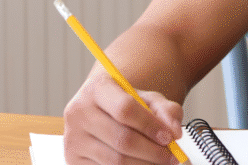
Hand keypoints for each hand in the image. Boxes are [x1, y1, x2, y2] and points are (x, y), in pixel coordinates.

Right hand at [63, 71, 184, 164]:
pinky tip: (142, 164)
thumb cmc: (126, 105)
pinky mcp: (73, 159)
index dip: (151, 126)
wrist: (101, 112)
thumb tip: (175, 131)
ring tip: (160, 162)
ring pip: (116, 161)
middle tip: (172, 157)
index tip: (169, 137)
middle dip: (153, 152)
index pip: (126, 109)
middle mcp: (79, 112)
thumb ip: (166, 110)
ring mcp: (73, 138)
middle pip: (122, 139)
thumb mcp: (148, 99)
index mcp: (97, 89)